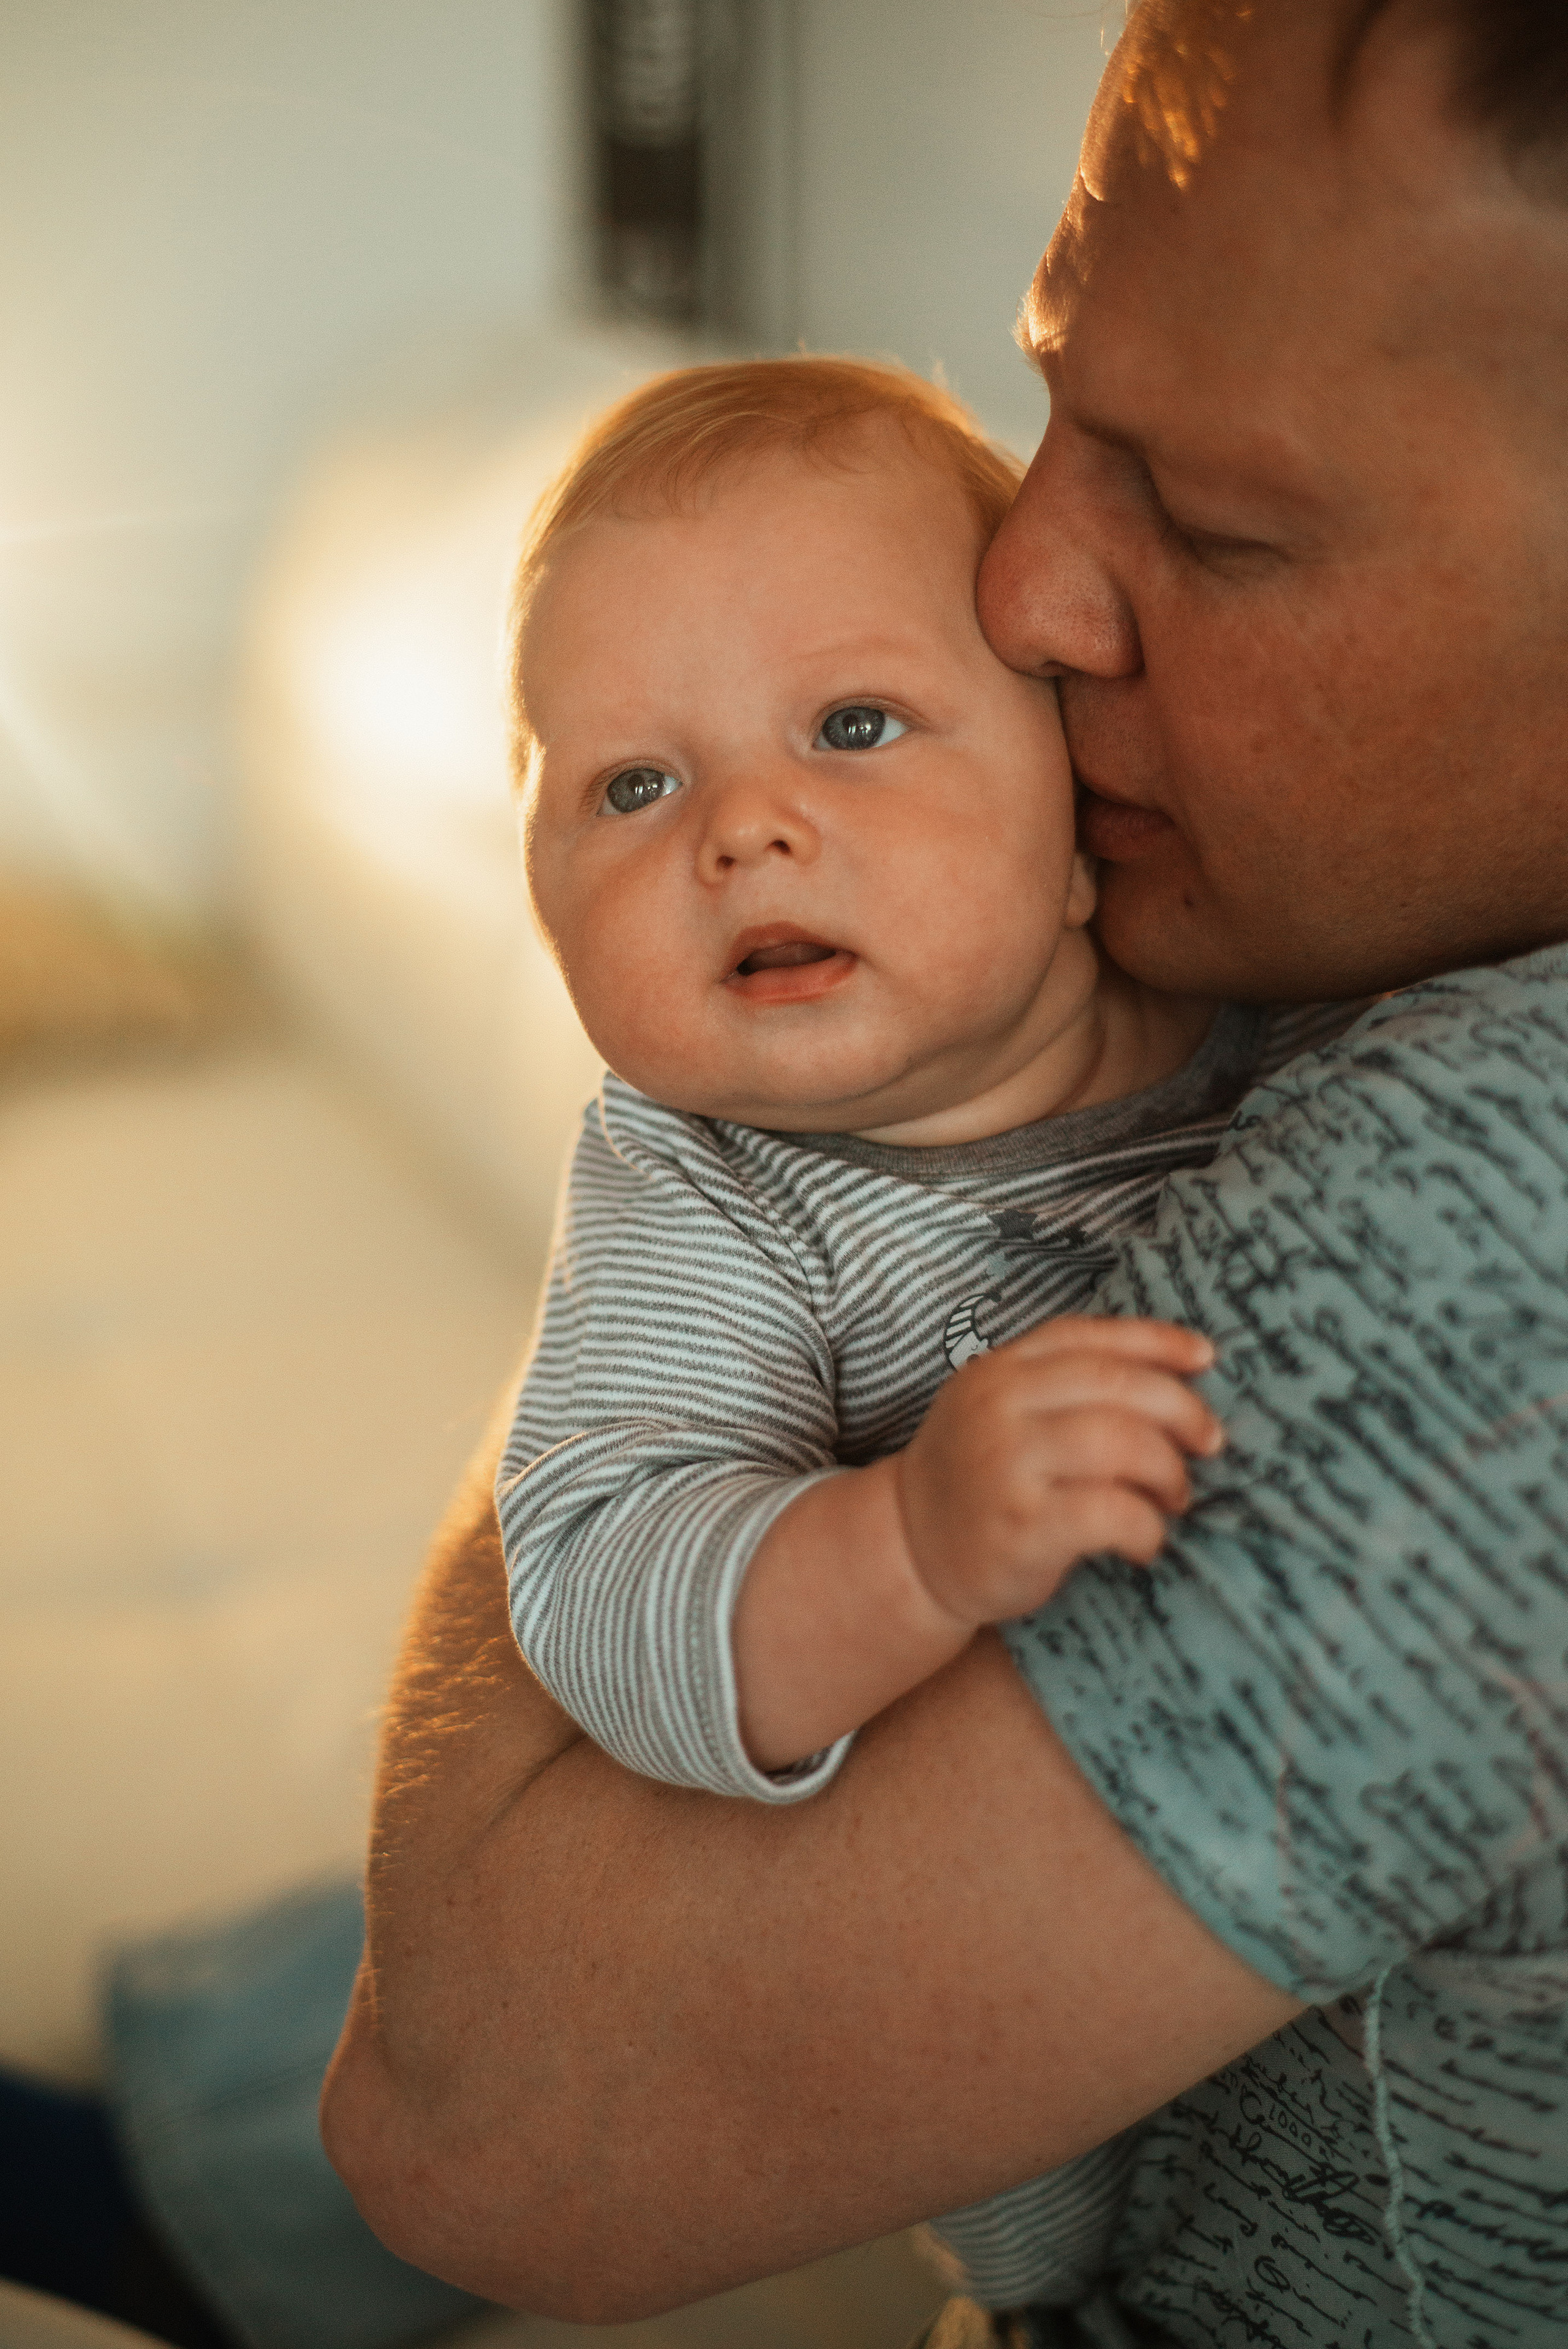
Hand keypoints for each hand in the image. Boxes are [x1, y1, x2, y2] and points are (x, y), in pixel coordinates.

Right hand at [895, 1316, 1221, 1626]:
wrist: (908, 1551)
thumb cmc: (977, 1481)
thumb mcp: (1000, 1412)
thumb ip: (1062, 1386)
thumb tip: (1176, 1374)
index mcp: (999, 1370)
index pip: (1090, 1338)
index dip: (1157, 1341)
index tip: (1206, 1358)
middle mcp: (999, 1406)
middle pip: (1118, 1386)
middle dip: (1182, 1412)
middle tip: (1208, 1444)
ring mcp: (1007, 1464)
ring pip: (1122, 1444)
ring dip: (1169, 1472)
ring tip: (1174, 1498)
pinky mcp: (1023, 1525)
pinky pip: (1113, 1513)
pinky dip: (1147, 1528)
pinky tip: (1145, 1541)